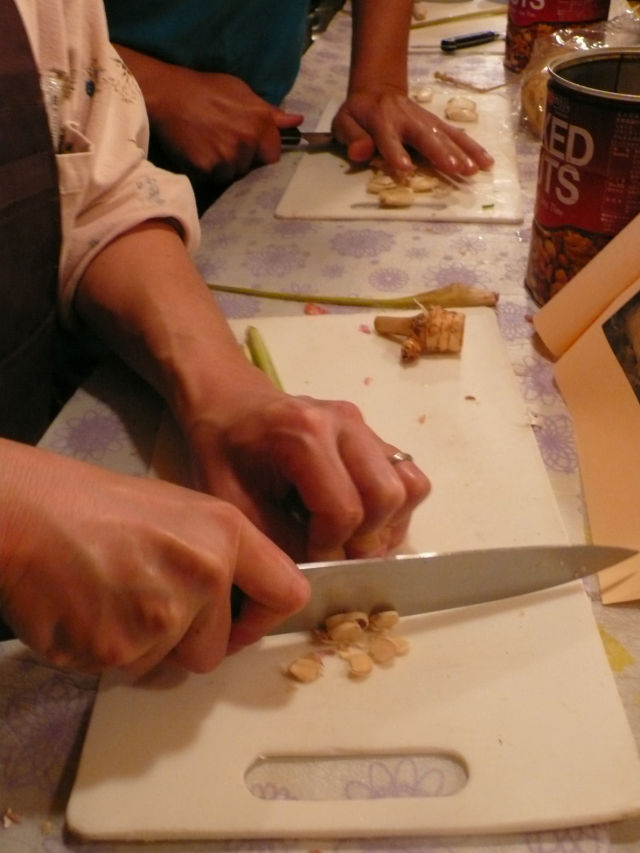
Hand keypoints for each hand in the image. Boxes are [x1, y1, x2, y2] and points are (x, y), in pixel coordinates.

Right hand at [0, 442, 308, 674]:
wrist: (27, 513)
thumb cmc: (95, 506)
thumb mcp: (179, 510)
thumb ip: (219, 554)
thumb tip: (238, 599)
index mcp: (226, 534)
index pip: (288, 594)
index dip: (265, 617)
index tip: (243, 621)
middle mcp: (205, 574)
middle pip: (216, 650)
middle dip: (186, 641)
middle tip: (147, 604)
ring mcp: (163, 616)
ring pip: (167, 666)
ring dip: (142, 648)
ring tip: (111, 597)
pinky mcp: (118, 649)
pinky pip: (124, 673)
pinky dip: (106, 653)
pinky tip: (88, 611)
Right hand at [144, 65, 302, 183]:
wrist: (167, 95)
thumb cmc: (205, 90)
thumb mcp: (240, 92)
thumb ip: (270, 112)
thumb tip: (297, 121)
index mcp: (259, 122)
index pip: (273, 156)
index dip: (260, 153)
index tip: (248, 146)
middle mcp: (246, 141)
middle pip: (250, 168)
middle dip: (239, 159)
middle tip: (221, 140)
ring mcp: (226, 157)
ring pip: (230, 175)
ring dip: (221, 167)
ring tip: (207, 145)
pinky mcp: (206, 168)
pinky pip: (211, 179)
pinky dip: (204, 170)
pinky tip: (196, 152)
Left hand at [186, 392, 430, 562]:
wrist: (230, 402)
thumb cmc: (223, 450)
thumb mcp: (230, 500)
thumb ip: (273, 540)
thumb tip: (313, 578)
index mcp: (304, 433)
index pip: (345, 510)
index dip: (330, 549)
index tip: (307, 564)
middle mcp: (345, 423)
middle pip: (387, 496)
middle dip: (365, 539)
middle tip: (334, 554)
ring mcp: (365, 426)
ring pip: (409, 486)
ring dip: (387, 525)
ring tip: (352, 539)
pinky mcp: (375, 435)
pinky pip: (409, 478)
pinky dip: (395, 509)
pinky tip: (363, 522)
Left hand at [331, 89, 493, 177]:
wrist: (378, 90)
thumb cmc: (359, 115)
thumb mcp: (344, 122)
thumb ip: (351, 137)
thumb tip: (360, 153)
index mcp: (381, 120)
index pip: (388, 138)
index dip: (395, 152)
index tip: (405, 169)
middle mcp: (407, 119)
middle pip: (425, 136)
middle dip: (440, 152)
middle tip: (455, 168)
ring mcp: (426, 121)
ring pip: (445, 135)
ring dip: (461, 152)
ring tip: (473, 169)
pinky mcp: (438, 125)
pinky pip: (457, 135)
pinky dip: (472, 148)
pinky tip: (486, 162)